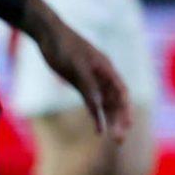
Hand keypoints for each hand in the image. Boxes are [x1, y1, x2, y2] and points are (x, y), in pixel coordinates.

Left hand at [31, 15, 130, 140]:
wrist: (47, 33)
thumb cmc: (63, 47)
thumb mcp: (75, 67)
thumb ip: (88, 86)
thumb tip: (99, 106)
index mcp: (106, 69)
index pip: (121, 93)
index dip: (125, 109)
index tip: (127, 126)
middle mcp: (103, 76)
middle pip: (116, 101)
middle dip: (120, 120)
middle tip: (120, 140)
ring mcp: (93, 80)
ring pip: (107, 104)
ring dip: (110, 120)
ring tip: (114, 139)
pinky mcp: (81, 83)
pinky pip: (93, 102)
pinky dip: (96, 115)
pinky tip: (98, 129)